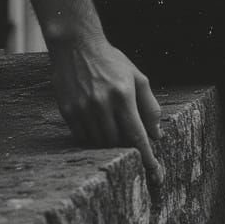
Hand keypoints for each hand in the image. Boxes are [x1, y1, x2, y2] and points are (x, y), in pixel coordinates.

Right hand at [49, 35, 163, 186]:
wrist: (77, 48)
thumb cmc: (113, 62)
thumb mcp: (138, 77)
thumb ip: (150, 107)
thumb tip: (157, 135)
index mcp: (123, 95)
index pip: (137, 136)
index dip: (147, 158)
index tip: (156, 175)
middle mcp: (102, 104)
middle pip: (118, 143)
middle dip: (128, 148)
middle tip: (133, 141)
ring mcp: (82, 110)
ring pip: (100, 143)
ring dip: (111, 144)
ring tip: (114, 125)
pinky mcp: (68, 113)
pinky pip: (83, 138)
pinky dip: (94, 138)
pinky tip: (98, 124)